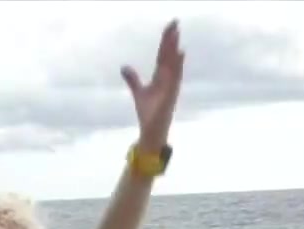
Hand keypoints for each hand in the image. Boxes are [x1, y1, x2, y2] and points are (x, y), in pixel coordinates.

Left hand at [123, 20, 183, 149]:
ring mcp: (170, 86)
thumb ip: (133, 79)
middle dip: (171, 40)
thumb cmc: (148, 112)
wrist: (152, 130)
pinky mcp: (170, 94)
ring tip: (176, 34)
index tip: (170, 27)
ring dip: (174, 49)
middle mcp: (168, 79)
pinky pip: (175, 77)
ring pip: (172, 63)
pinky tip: (179, 54)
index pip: (163, 56)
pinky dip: (177, 66)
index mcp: (161, 77)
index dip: (166, 42)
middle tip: (174, 23)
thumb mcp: (138, 92)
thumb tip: (124, 67)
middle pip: (169, 56)